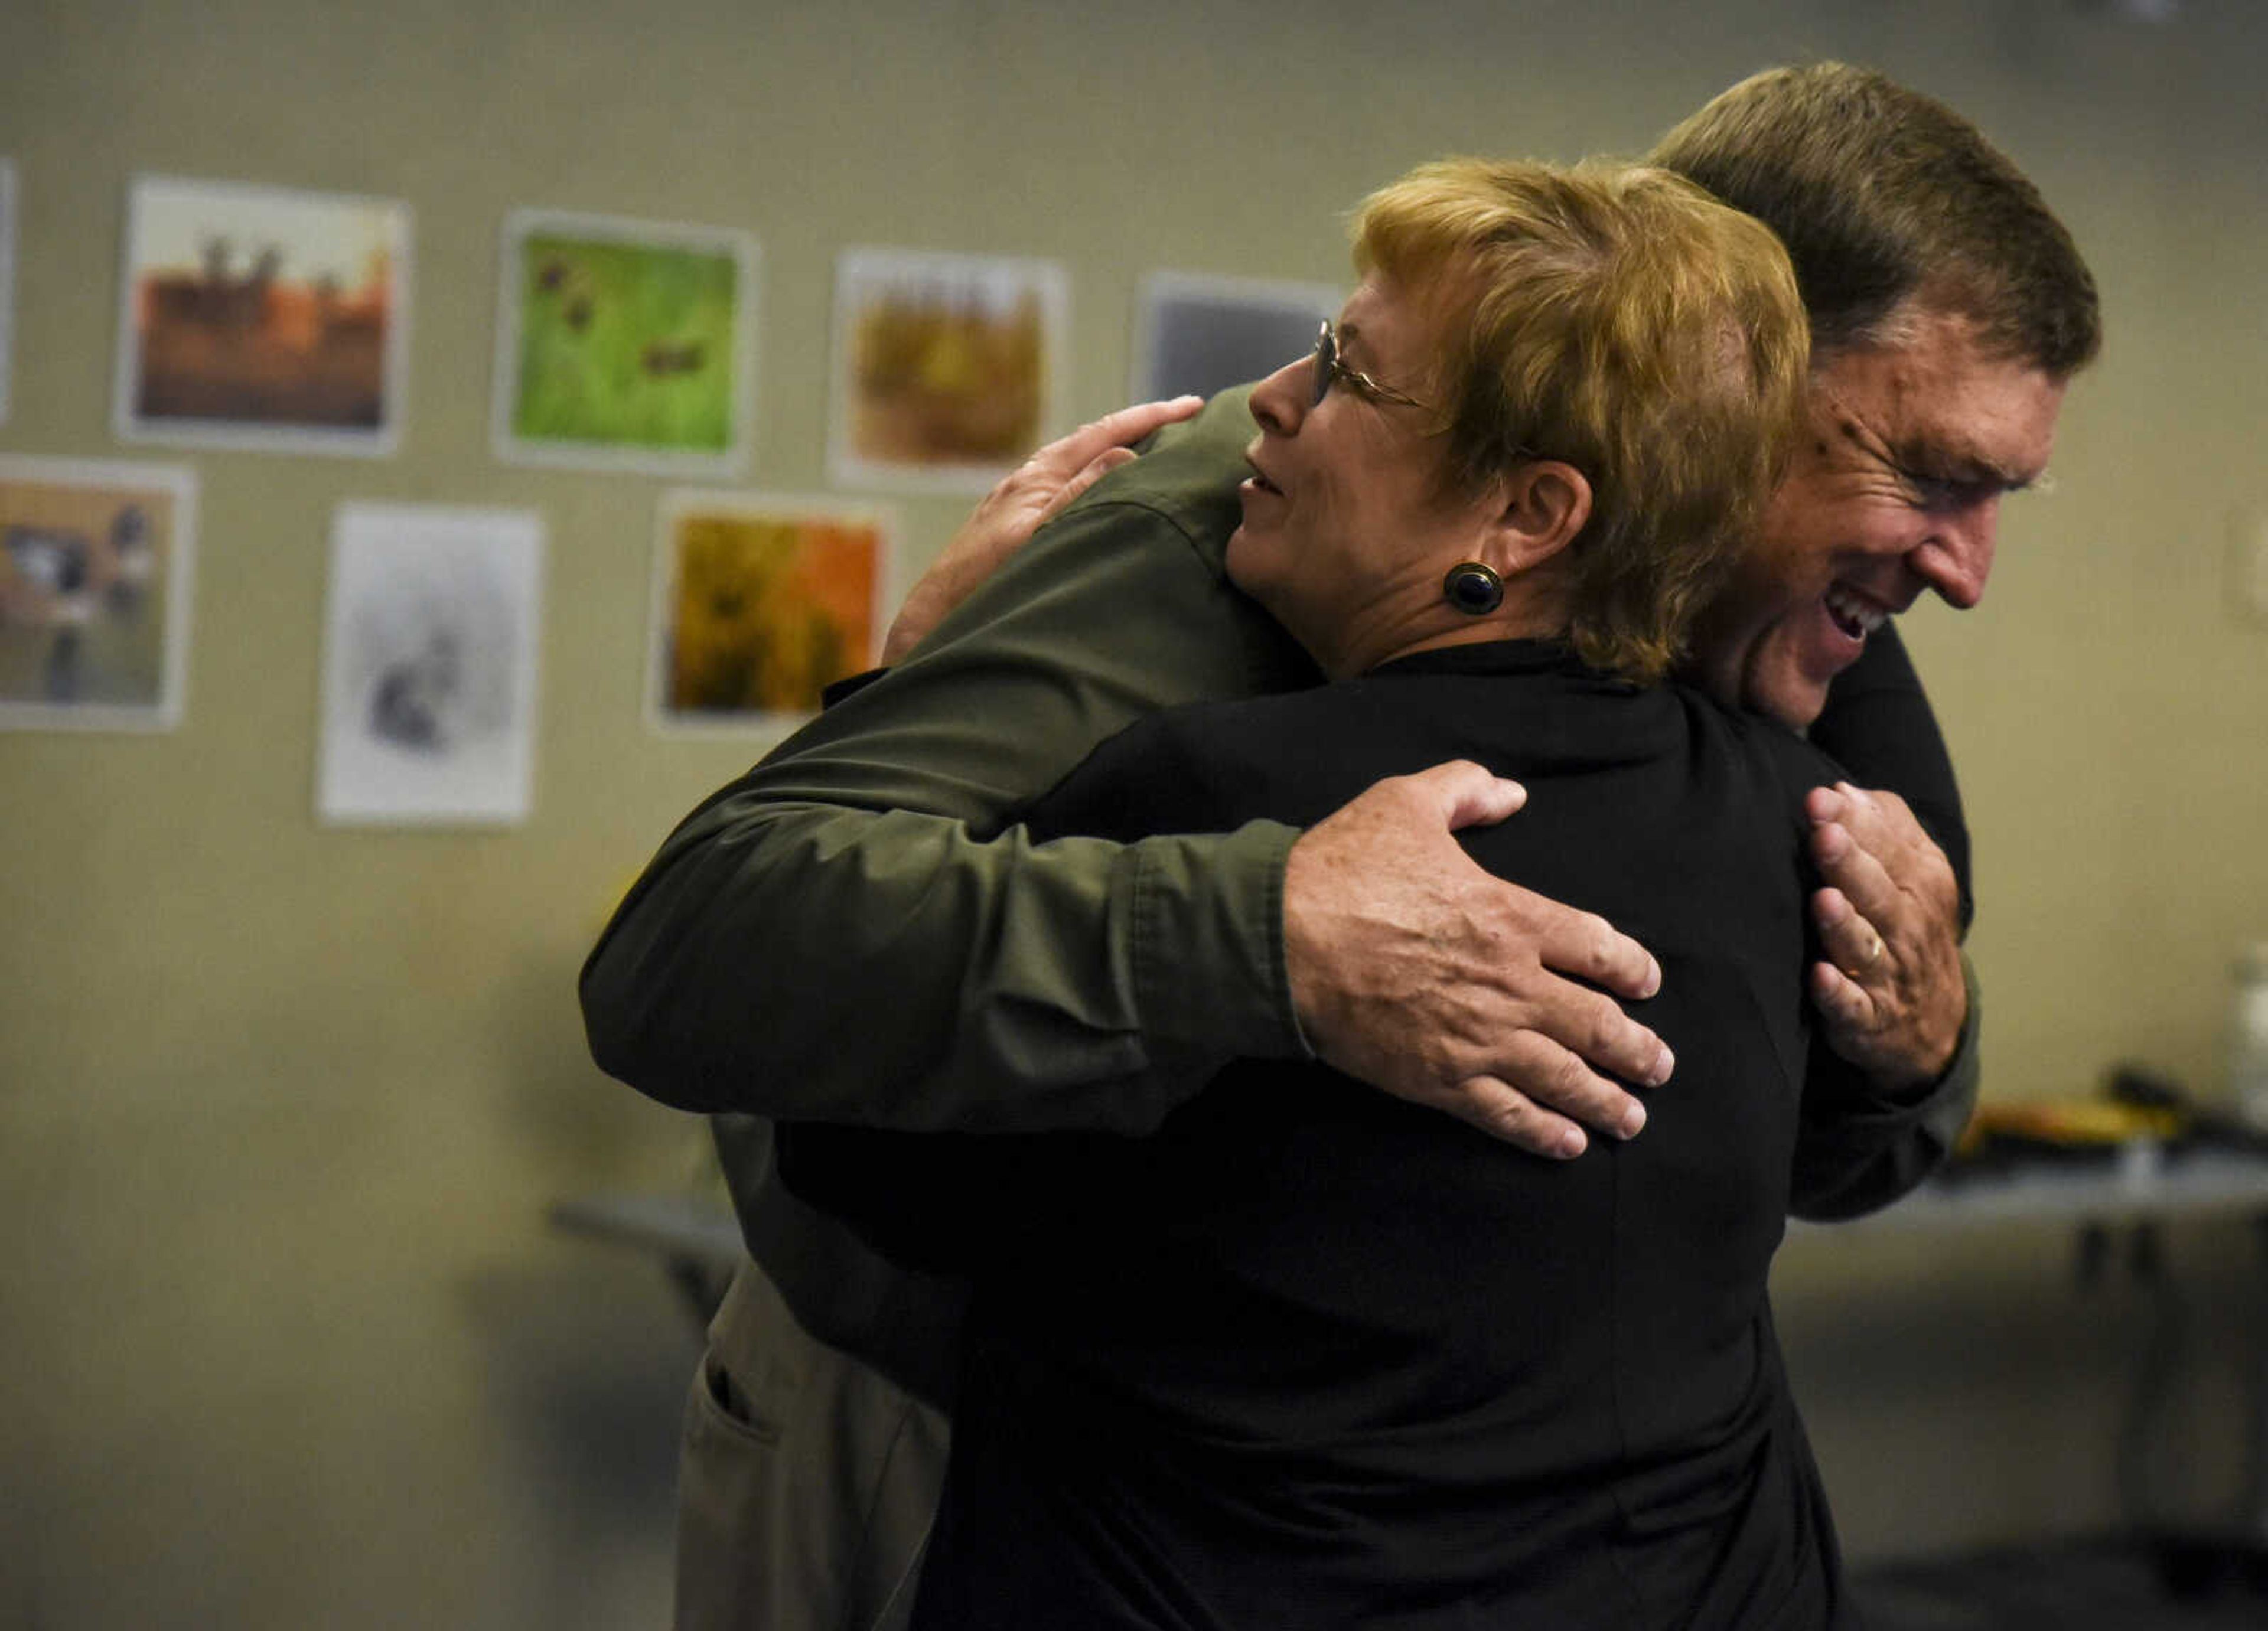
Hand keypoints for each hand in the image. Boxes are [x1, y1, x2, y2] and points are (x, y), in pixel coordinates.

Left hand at [882, 395, 1206, 663]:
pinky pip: (1067, 486)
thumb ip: (1079, 493)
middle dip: (1140, 426)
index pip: (1105, 433)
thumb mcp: (1038, 535)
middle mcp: (1029, 478)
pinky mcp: (1014, 523)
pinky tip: (1105, 495)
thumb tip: (1126, 452)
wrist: (935, 615)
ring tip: (1155, 449)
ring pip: (1079, 463)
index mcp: (1039, 475)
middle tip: (1185, 418)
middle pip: (1093, 439)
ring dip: (1118, 451)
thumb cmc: (983, 581)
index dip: (1151, 417)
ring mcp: (1020, 500)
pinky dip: (1096, 479)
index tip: (1193, 406)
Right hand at [1283, 761, 1672, 1159]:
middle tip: (1658, 1066)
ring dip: (1605, 1101)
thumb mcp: (1405, 803)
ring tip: (1630, 1118)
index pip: (1599, 948)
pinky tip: (1568, 1144)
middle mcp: (1511, 984)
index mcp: (1512, 917)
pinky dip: (1543, 1133)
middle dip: (1637, 1050)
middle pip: (1597, 1025)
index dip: (1633, 970)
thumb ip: (1465, 791)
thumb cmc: (1342, 869)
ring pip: (1563, 1077)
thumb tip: (1509, 793)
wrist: (1282, 940)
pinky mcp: (1440, 1079)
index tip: (1647, 985)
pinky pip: (1507, 1114)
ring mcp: (1479, 1038)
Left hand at [1804, 781, 1965, 1089]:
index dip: (1853, 822)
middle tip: (1822, 835)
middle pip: (1877, 892)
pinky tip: (1819, 976)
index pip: (1887, 847)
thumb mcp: (1911, 870)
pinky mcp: (1867, 1017)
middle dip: (1849, 863)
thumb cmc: (1907, 923)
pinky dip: (1837, 993)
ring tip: (1823, 899)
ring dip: (1844, 925)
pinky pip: (1853, 1006)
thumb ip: (1882, 826)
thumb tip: (1841, 790)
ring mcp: (1888, 974)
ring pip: (1865, 947)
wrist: (1934, 1016)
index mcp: (1918, 882)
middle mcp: (1907, 927)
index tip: (1817, 798)